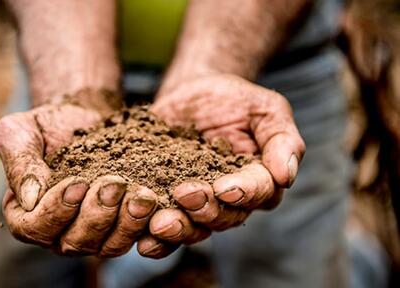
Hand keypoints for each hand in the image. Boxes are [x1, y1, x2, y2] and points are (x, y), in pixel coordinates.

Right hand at [0, 99, 158, 256]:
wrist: (85, 116)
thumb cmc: (47, 124)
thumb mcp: (19, 132)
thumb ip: (19, 162)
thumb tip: (30, 198)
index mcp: (26, 214)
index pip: (35, 227)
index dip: (56, 210)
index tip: (77, 182)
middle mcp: (58, 232)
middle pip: (75, 242)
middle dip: (97, 215)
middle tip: (115, 183)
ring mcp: (93, 234)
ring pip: (108, 246)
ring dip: (127, 223)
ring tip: (142, 196)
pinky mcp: (121, 226)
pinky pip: (135, 236)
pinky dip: (146, 222)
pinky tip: (156, 200)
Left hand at [143, 74, 304, 251]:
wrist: (191, 93)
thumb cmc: (234, 101)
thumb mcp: (265, 109)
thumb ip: (282, 139)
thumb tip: (287, 176)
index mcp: (259, 181)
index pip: (259, 193)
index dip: (243, 193)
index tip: (225, 187)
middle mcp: (230, 201)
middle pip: (224, 217)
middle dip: (205, 210)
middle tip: (185, 195)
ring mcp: (197, 205)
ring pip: (194, 228)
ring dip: (178, 230)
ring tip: (160, 224)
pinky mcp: (167, 203)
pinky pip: (163, 229)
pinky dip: (154, 239)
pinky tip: (143, 240)